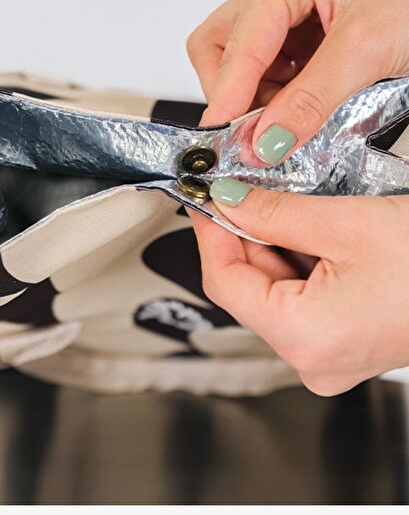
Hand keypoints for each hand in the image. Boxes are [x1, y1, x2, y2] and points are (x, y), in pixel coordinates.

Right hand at [187, 0, 408, 164]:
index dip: (228, 94)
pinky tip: (302, 105)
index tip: (222, 138)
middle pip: (218, 47)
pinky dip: (274, 96)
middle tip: (256, 132)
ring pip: (235, 62)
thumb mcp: (367, 50)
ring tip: (292, 118)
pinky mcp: (293, 30)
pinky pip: (262, 70)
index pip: (237, 43)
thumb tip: (265, 141)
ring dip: (255, 98)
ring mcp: (281, 7)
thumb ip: (311, 100)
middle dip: (233, 93)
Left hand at [189, 179, 408, 395]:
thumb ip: (274, 212)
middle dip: (242, 234)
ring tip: (278, 203)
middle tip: (238, 189)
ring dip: (271, 244)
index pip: (224, 282)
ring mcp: (327, 356)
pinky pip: (299, 299)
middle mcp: (313, 360)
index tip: (203, 197)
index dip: (209, 233)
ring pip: (272, 291)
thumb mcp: (345, 223)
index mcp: (307, 338)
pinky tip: (304, 230)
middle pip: (248, 287)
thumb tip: (227, 199)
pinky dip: (295, 262)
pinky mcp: (341, 343)